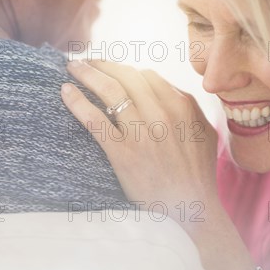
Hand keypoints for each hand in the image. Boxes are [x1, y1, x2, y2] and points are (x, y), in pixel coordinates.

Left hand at [61, 60, 219, 218]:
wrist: (191, 209)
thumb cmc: (197, 174)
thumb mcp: (204, 134)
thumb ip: (189, 107)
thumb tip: (170, 89)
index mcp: (181, 106)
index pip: (147, 76)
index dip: (125, 70)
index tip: (111, 70)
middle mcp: (162, 114)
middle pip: (125, 76)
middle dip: (102, 64)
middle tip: (86, 61)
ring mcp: (142, 132)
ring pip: (109, 91)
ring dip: (87, 74)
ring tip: (72, 68)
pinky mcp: (123, 152)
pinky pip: (95, 119)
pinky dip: (77, 102)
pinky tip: (65, 92)